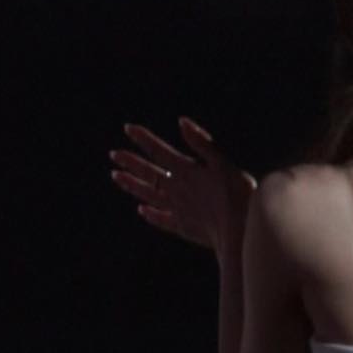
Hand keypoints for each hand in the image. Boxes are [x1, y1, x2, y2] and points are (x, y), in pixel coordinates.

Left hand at [110, 117, 255, 255]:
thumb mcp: (222, 163)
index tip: (127, 129)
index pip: (159, 150)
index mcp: (186, 170)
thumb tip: (182, 121)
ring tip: (116, 177)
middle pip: (148, 173)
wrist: (238, 231)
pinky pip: (161, 219)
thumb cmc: (237, 195)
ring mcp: (177, 209)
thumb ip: (202, 144)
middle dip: (130, 162)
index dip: (143, 139)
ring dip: (132, 185)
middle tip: (113, 154)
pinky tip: (141, 211)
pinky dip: (150, 214)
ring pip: (148, 194)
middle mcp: (176, 189)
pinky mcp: (182, 227)